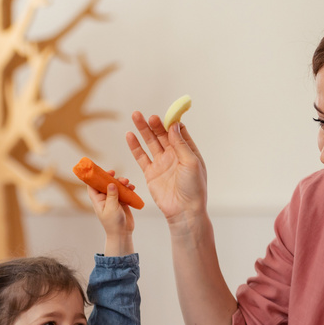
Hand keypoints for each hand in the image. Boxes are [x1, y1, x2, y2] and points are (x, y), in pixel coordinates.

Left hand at [87, 172, 135, 255]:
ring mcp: (113, 199)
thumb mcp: (112, 208)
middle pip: (106, 183)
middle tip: (118, 176)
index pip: (92, 185)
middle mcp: (104, 198)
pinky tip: (132, 188)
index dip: (96, 177)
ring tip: (128, 183)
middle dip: (113, 178)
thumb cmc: (113, 223)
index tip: (104, 171)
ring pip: (116, 186)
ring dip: (122, 182)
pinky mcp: (121, 201)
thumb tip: (111, 183)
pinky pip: (124, 191)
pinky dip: (128, 188)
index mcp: (98, 200)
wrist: (122, 233)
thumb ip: (111, 195)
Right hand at [125, 111, 207, 226]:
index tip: (166, 113)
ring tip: (136, 116)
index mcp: (187, 152)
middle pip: (162, 135)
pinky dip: (135, 146)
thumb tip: (174, 125)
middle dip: (155, 124)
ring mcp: (162, 164)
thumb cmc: (193, 188)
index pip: (179, 131)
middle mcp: (174, 156)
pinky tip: (129, 135)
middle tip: (148, 116)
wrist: (184, 211)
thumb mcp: (191, 163)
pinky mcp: (151, 173)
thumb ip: (181, 144)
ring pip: (150, 142)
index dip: (172, 122)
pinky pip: (141, 157)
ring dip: (143, 129)